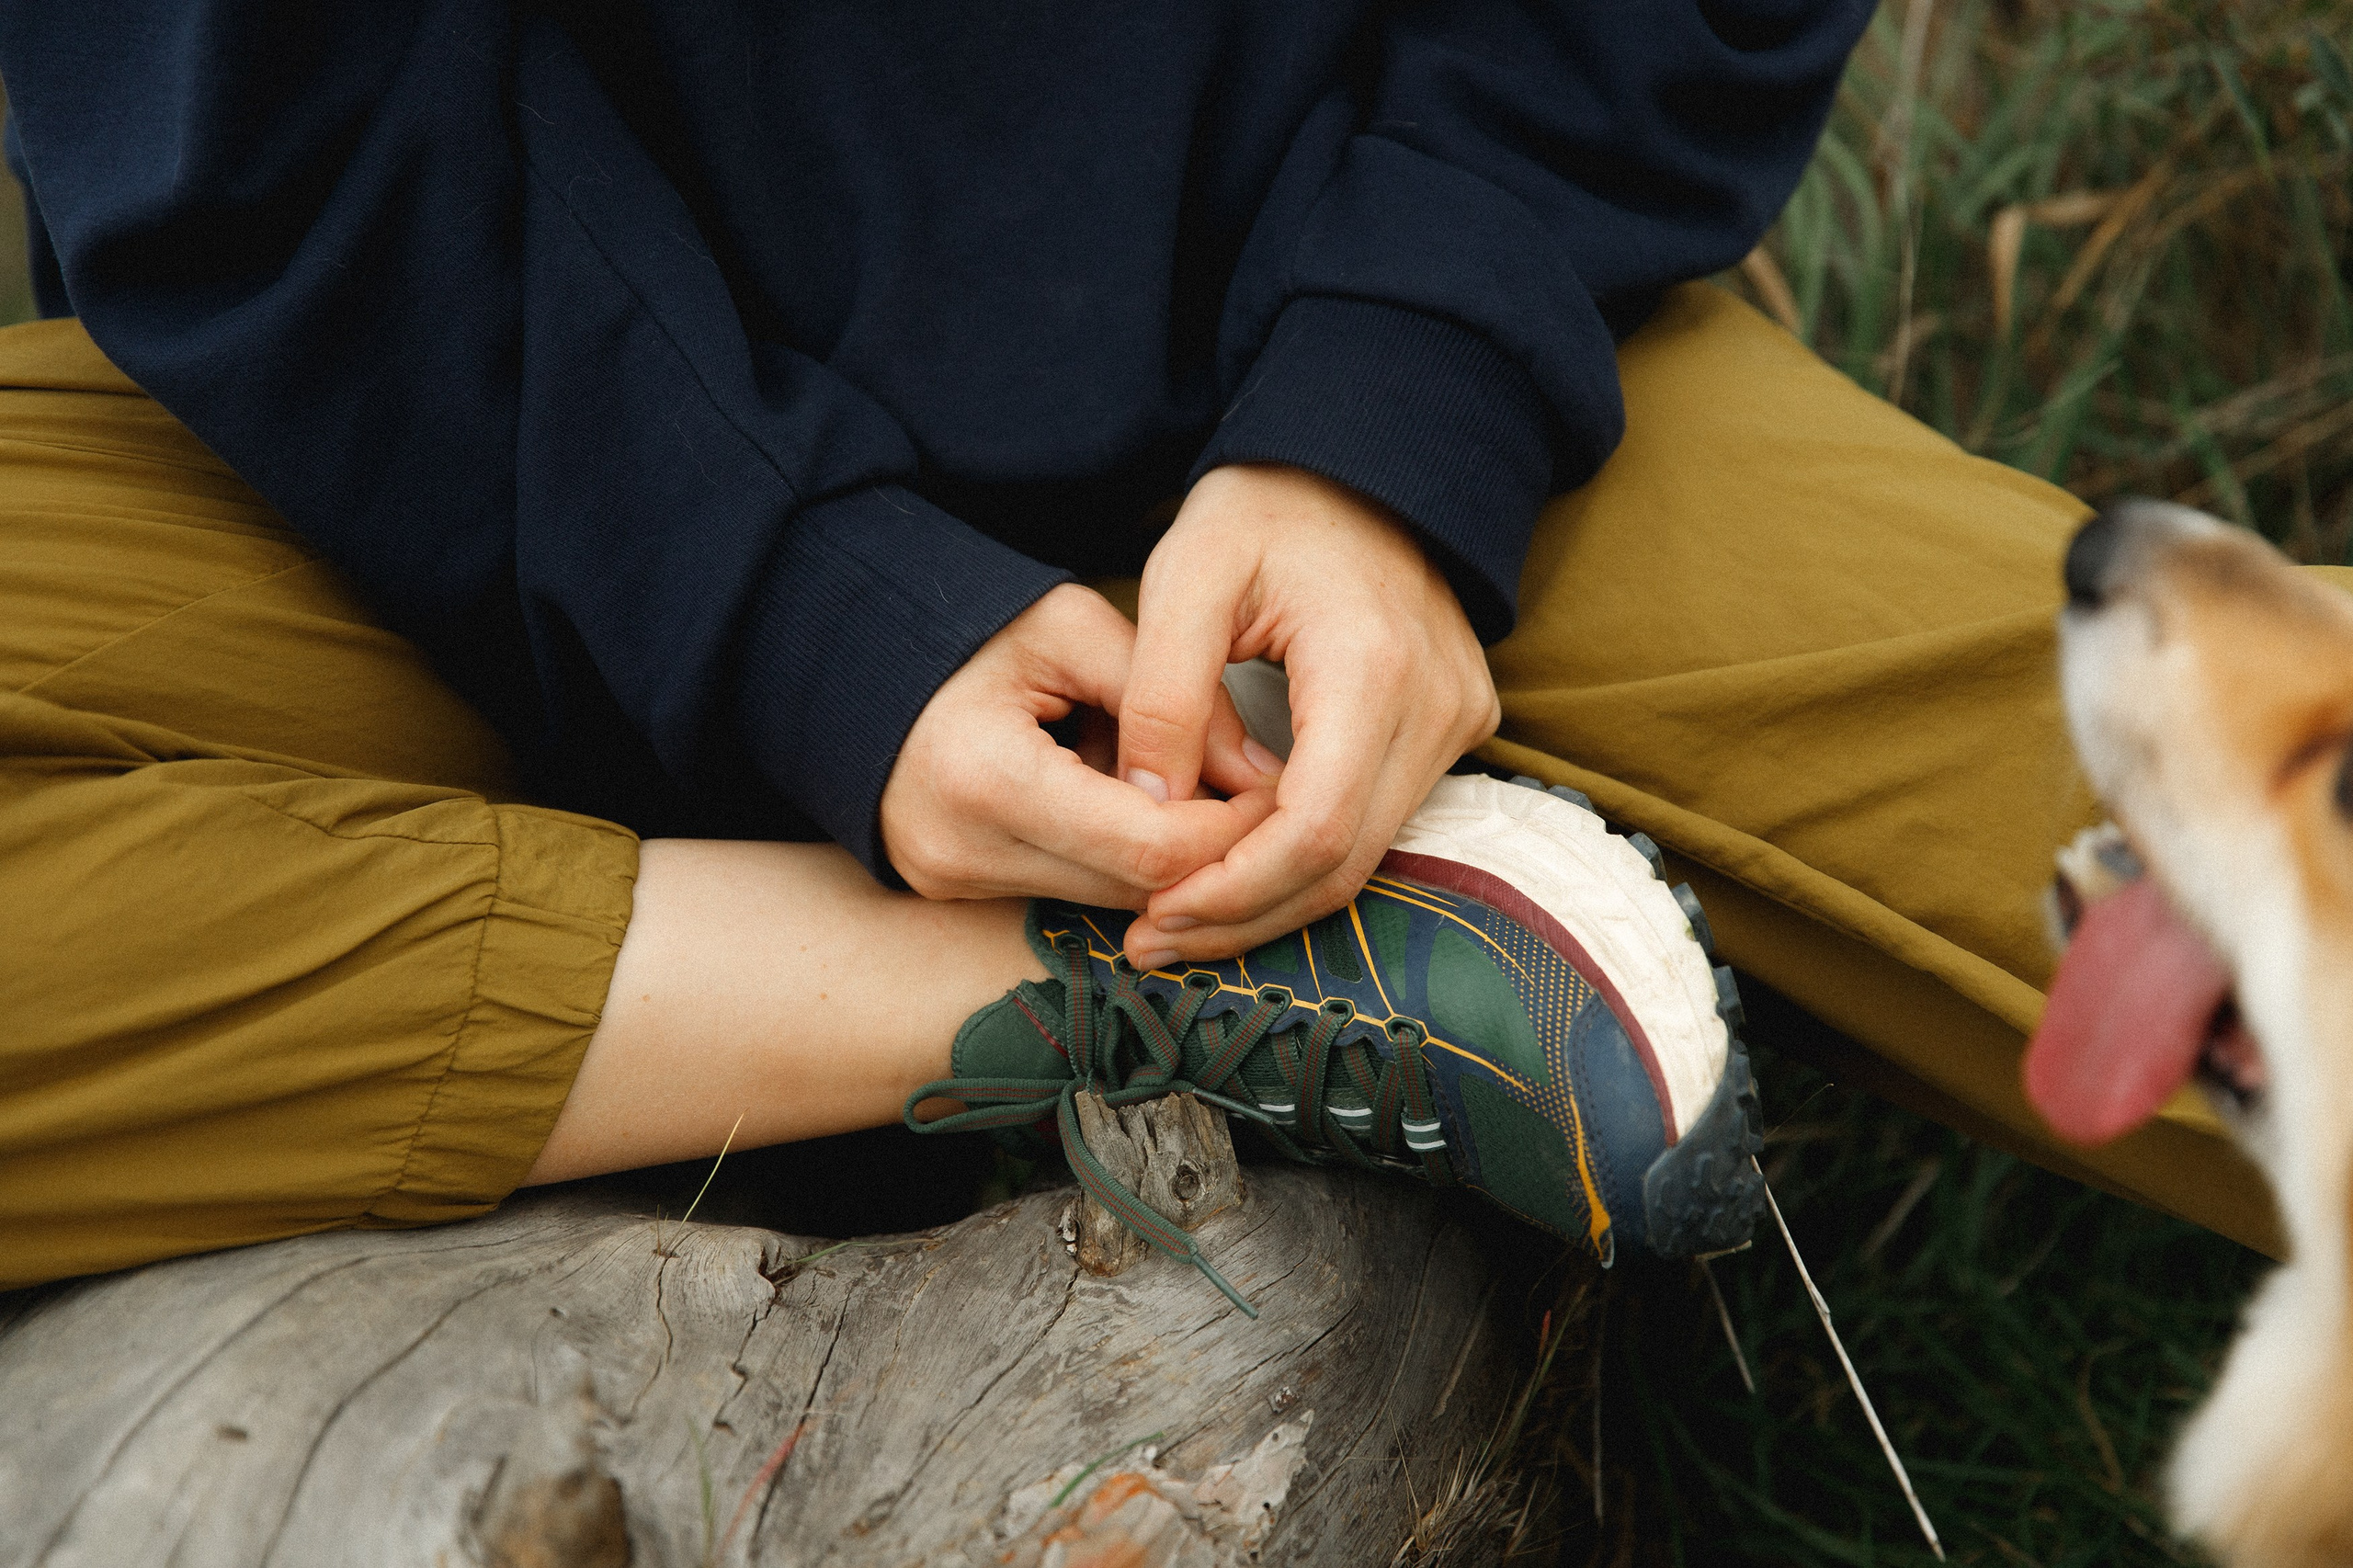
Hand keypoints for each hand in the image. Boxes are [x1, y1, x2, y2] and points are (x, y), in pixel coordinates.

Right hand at [880, 583, 1280, 905]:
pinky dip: (1115, 858)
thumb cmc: (969, 631)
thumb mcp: (1071, 629)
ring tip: (1186, 788)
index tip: (1271, 792)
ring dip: (1163, 858)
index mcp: (987, 778)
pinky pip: (1070, 893)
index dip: (1227, 829)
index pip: (1148, 847)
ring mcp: (951, 884)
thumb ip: (1170, 694)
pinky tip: (1127, 805)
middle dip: (1206, 850)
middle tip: (1251, 796)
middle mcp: (961, 852)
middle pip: (1135, 889)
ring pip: (1110, 903)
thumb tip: (1261, 774)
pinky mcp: (954, 895)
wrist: (855, 662)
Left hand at [1115, 464, 1499, 963]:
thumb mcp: (1189, 572)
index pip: (1315, 826)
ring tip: (1178, 921)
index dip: (1234, 888)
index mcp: (1372, 665)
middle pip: (1345, 864)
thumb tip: (1146, 805)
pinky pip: (1378, 825)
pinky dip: (1303, 863)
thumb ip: (1162, 690)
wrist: (1362, 466)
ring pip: (1365, 859)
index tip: (1155, 911)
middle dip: (1243, 915)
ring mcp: (1456, 722)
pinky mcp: (1452, 731)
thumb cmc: (1268, 508)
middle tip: (1151, 941)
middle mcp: (1436, 705)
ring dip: (1270, 901)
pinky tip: (1232, 875)